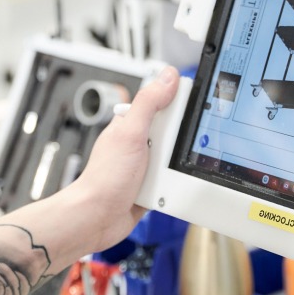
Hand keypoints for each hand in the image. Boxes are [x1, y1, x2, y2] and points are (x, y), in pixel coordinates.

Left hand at [65, 65, 179, 251]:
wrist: (98, 218)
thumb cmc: (105, 178)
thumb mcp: (131, 133)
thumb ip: (149, 103)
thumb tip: (167, 76)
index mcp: (131, 123)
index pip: (162, 104)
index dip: (179, 105)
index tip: (195, 108)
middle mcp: (138, 142)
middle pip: (175, 132)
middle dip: (181, 142)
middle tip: (170, 151)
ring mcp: (145, 164)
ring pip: (176, 157)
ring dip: (177, 166)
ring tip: (165, 173)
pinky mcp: (151, 184)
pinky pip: (173, 179)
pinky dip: (174, 184)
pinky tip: (167, 187)